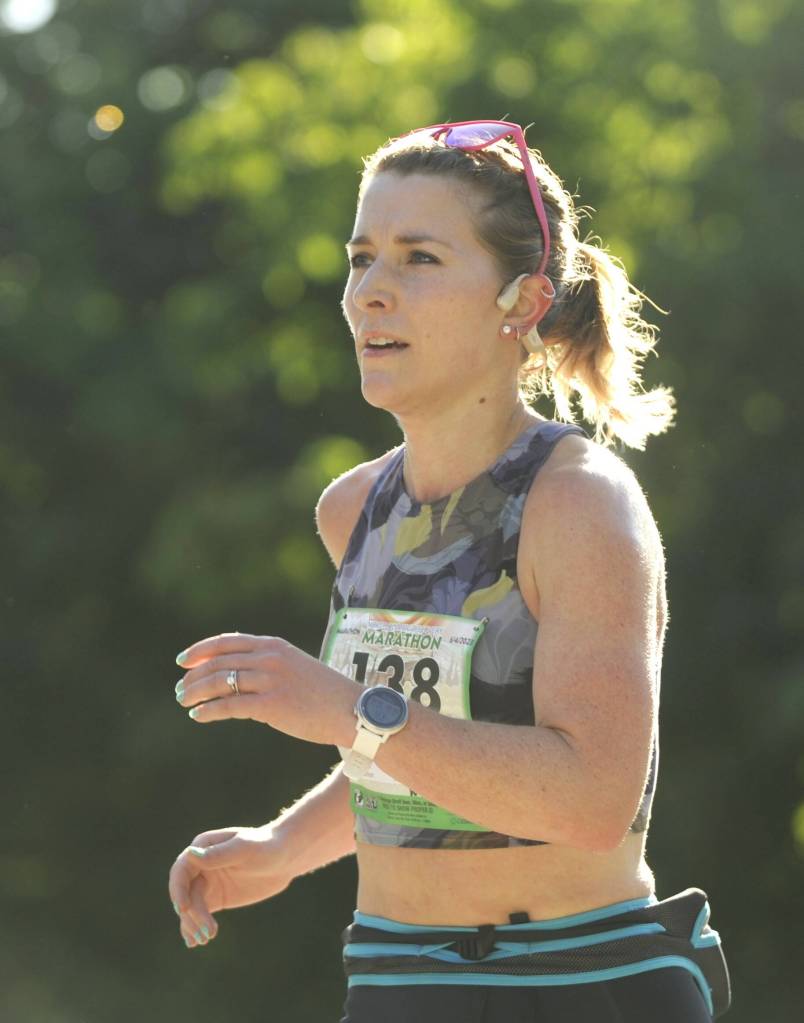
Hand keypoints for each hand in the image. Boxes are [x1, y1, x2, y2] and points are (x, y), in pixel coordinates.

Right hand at [168, 824, 292, 947]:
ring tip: (206, 939)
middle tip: (207, 932)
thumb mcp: (244, 849)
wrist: (286, 857)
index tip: (184, 909)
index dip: (178, 890)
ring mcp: (208, 883)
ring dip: (193, 924)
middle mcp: (200, 865)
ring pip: (190, 906)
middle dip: (191, 913)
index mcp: (203, 847)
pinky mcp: (217, 898)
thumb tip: (190, 854)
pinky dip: (194, 928)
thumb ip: (218, 855)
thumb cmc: (266, 846)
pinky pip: (199, 913)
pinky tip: (195, 942)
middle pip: (185, 892)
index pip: (181, 870)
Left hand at [174, 633, 357, 746]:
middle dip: (194, 676)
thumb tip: (238, 674)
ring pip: (219, 682)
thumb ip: (269, 664)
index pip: (227, 641)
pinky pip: (229, 705)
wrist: (353, 710)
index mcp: (275, 645)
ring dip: (196, 693)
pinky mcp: (272, 705)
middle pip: (219, 662)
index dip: (201, 650)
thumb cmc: (325, 694)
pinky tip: (198, 716)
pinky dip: (209, 711)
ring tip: (184, 702)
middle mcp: (270, 658)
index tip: (183, 661)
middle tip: (180, 689)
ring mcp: (271, 681)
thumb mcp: (296, 666)